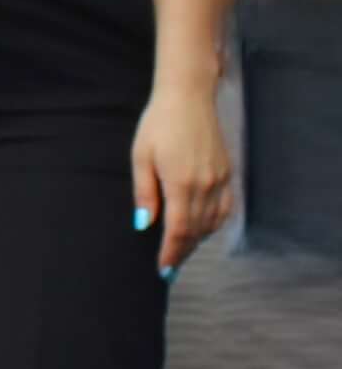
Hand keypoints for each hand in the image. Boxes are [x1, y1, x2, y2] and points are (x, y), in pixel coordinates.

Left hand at [130, 83, 231, 274]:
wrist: (188, 98)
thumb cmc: (158, 124)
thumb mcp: (141, 157)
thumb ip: (144, 193)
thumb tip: (144, 225)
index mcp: (182, 183)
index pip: (178, 230)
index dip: (171, 253)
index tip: (163, 270)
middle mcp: (206, 185)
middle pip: (196, 230)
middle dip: (182, 251)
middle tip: (170, 268)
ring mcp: (221, 179)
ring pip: (212, 222)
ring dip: (198, 239)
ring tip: (182, 251)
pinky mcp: (228, 173)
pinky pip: (225, 208)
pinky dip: (214, 223)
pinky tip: (203, 229)